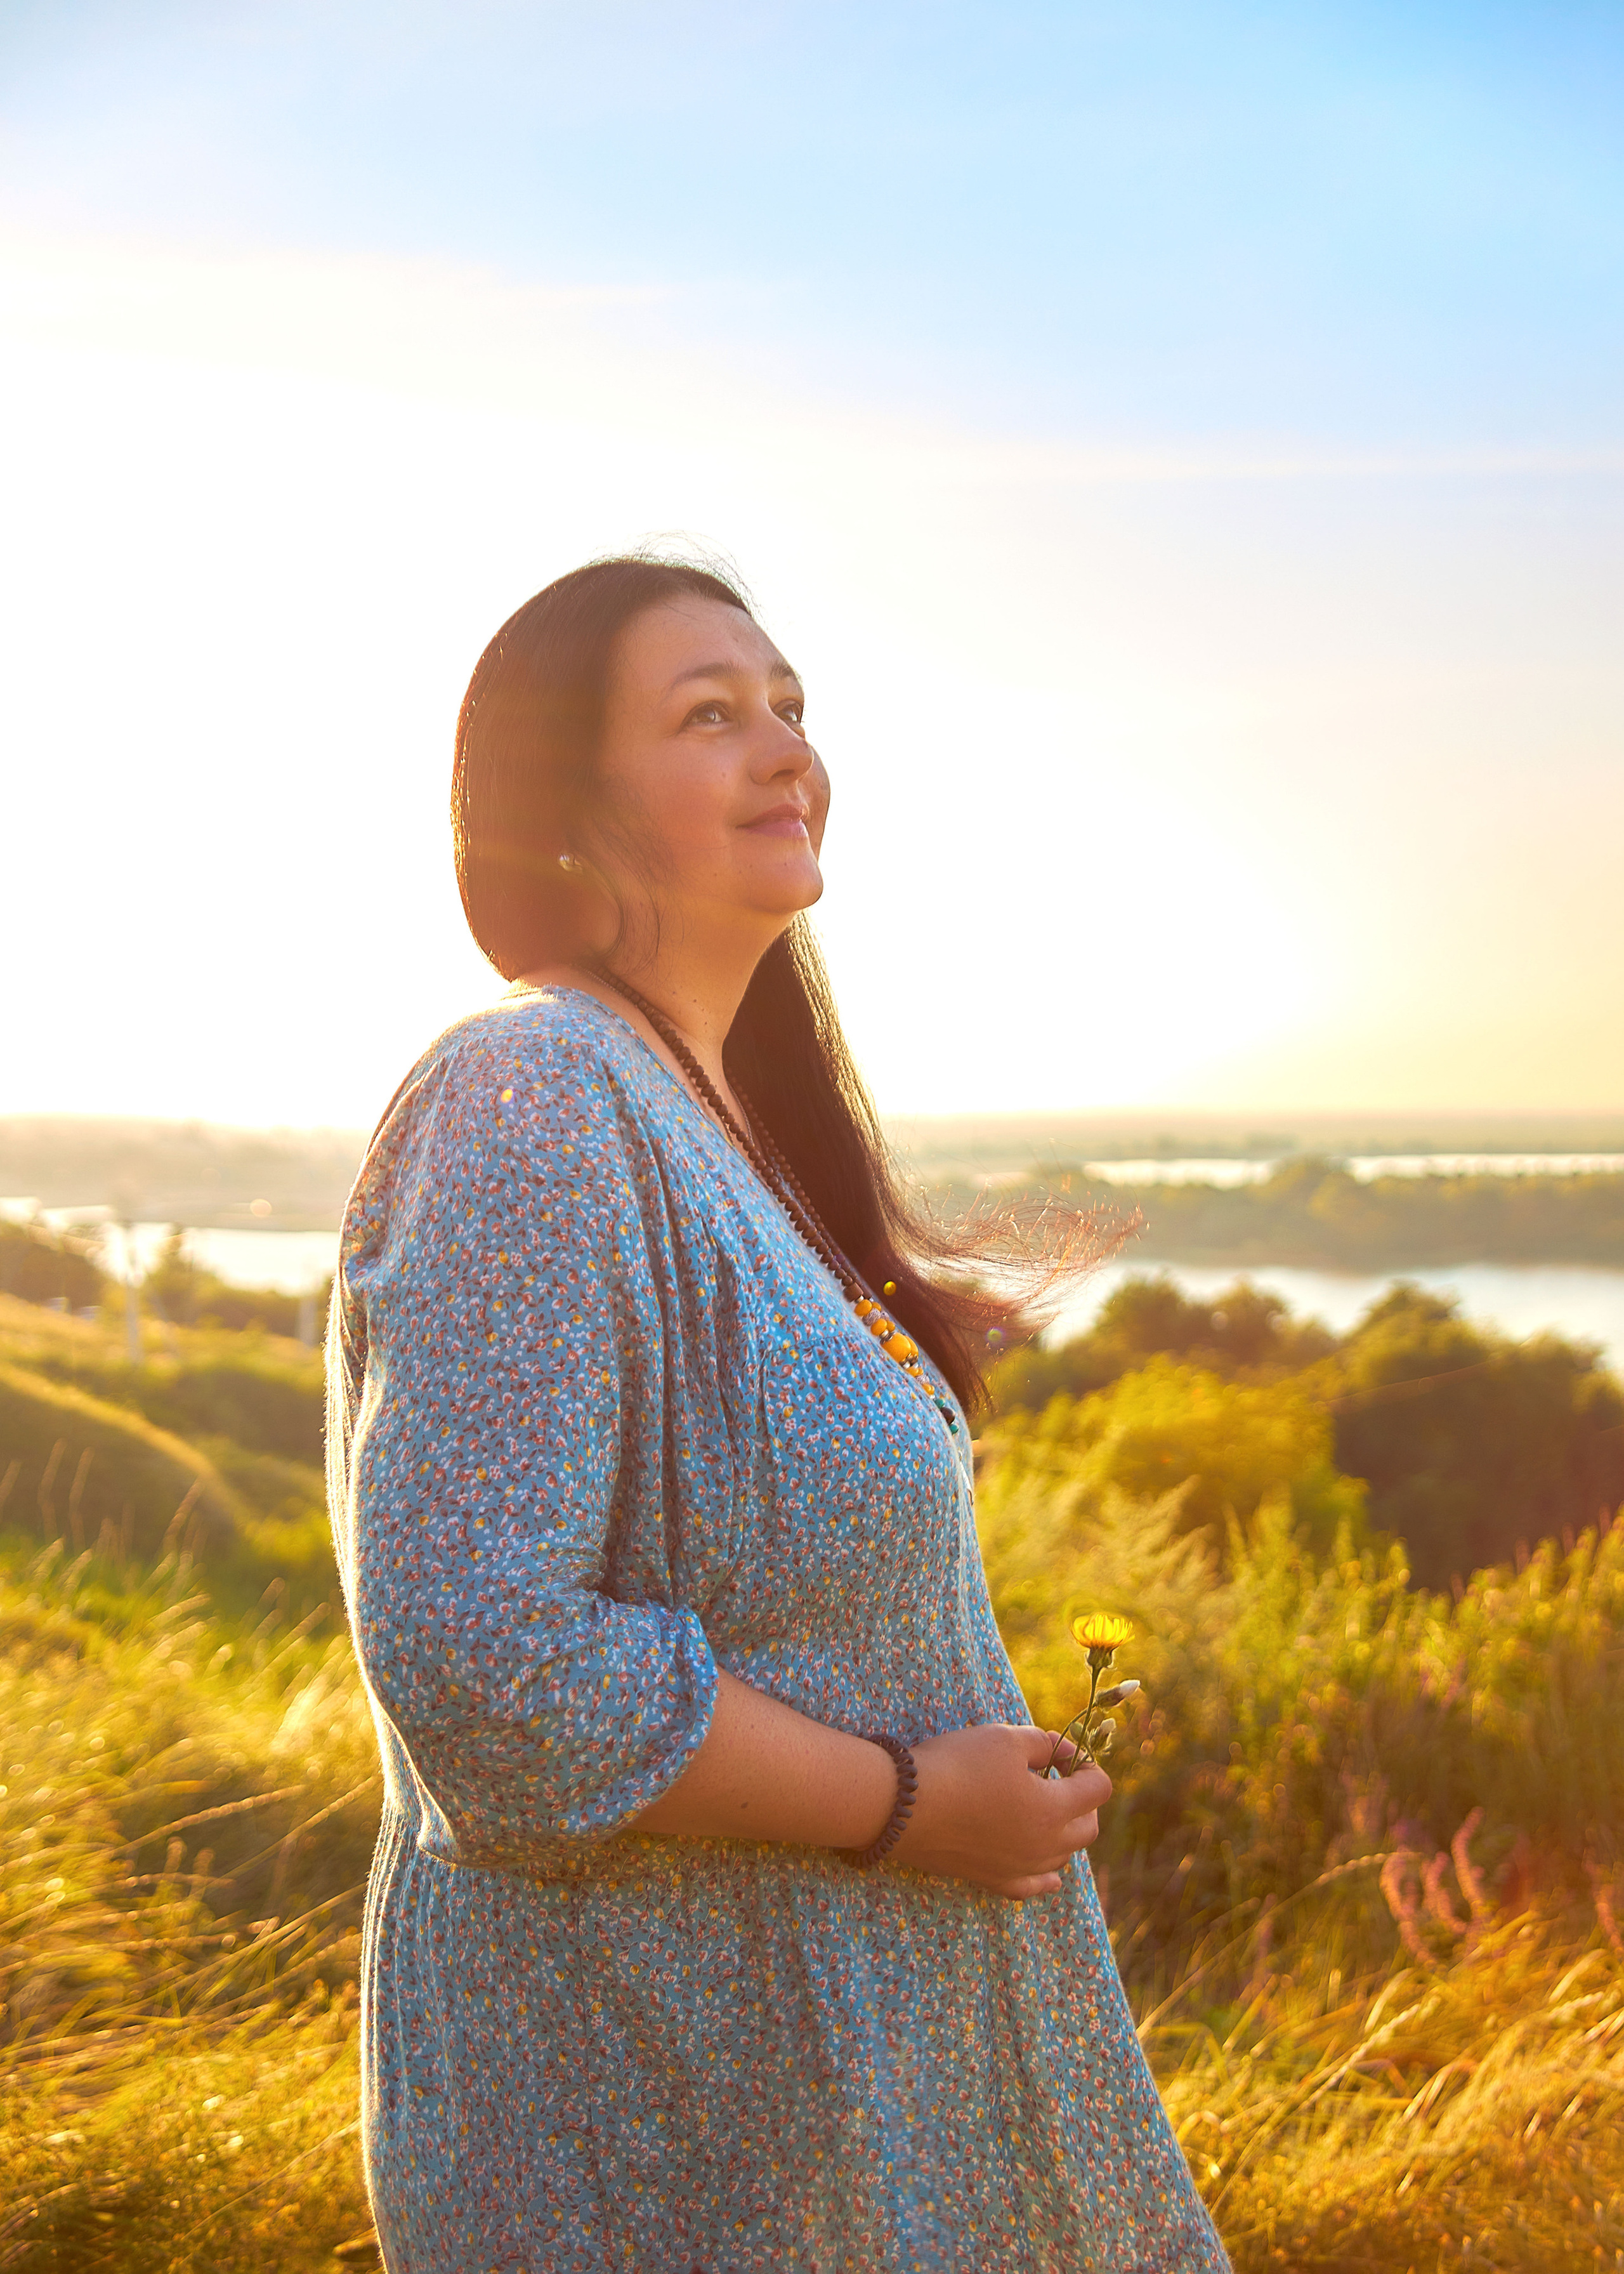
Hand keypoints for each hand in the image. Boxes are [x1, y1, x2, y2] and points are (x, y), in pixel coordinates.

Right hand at [887, 1722, 1110, 1899]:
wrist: (905, 1806)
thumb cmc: (958, 1765)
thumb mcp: (1005, 1739)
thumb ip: (1043, 1743)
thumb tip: (1063, 1752)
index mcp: (1054, 1809)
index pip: (1098, 1790)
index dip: (1089, 1766)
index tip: (1067, 1754)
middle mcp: (1045, 1846)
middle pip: (1088, 1829)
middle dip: (1084, 1801)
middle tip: (1062, 1778)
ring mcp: (1020, 1868)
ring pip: (1063, 1857)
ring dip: (1064, 1832)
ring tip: (1043, 1809)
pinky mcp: (993, 1880)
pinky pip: (1032, 1886)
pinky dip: (1045, 1876)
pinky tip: (1050, 1875)